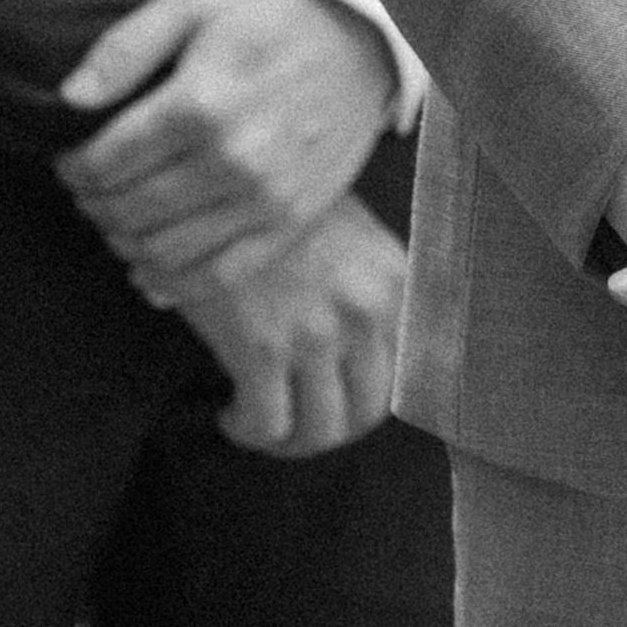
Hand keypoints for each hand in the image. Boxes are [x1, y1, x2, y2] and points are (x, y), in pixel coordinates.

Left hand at [56, 0, 391, 284]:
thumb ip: (125, 47)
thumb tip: (68, 99)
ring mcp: (265, 198)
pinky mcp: (291, 223)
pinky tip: (147, 271)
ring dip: (123, 244)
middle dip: (93, 206)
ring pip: (164, 251)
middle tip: (89, 193)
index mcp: (200, 101)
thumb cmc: (266, 19)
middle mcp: (232, 158)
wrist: (360, 41)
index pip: (106, 162)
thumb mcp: (193, 3)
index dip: (74, 168)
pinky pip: (218, 277)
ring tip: (117, 221)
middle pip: (129, 210)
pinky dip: (171, 285)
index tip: (70, 162)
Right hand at [160, 190, 405, 455]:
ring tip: (262, 422)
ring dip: (288, 441)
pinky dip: (249, 431)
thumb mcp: (355, 240)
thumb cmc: (280, 213)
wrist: (216, 184)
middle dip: (330, 430)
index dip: (371, 402)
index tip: (339, 406)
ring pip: (319, 432)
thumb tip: (385, 368)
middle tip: (297, 423)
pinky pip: (268, 424)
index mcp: (396, 282)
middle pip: (366, 414)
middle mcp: (367, 309)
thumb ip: (378, 296)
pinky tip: (231, 413)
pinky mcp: (262, 348)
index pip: (411, 378)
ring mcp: (317, 330)